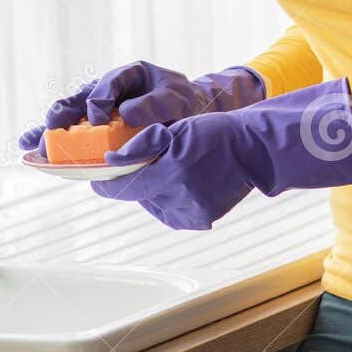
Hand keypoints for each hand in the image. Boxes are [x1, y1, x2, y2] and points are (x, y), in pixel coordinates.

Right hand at [18, 61, 264, 151]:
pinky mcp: (94, 129)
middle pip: (79, 98)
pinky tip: (31, 155)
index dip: (100, 99)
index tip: (97, 118)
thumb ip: (155, 104)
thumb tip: (126, 113)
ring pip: (68, 116)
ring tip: (31, 144)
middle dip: (63, 114)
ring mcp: (97, 109)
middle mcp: (107, 90)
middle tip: (52, 129)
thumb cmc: (181, 103)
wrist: (185, 115)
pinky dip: (51, 142)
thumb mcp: (175, 99)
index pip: (109, 82)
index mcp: (129, 75)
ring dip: (48, 131)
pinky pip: (69, 134)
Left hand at [88, 78, 351, 230]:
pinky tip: (183, 184)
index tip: (97, 175)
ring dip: (153, 191)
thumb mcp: (176, 131)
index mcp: (168, 175)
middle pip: (138, 196)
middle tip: (139, 166)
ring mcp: (190, 213)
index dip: (104, 181)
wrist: (254, 151)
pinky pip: (173, 212)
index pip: (121, 186)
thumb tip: (111, 160)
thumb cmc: (215, 133)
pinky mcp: (200, 220)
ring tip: (168, 171)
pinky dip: (171, 200)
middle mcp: (178, 199)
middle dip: (134, 181)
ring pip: (154, 205)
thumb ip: (142, 146)